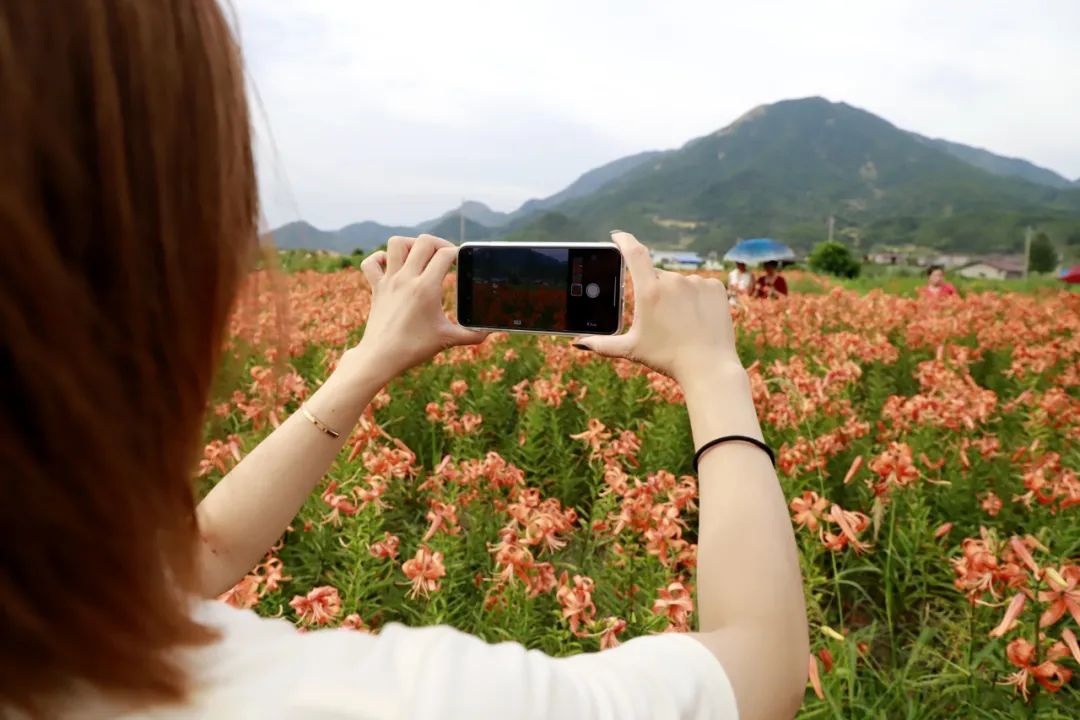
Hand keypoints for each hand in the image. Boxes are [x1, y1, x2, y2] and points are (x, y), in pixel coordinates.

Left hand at [350, 235, 486, 384]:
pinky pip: (372, 262)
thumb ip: (472, 335)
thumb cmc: (414, 348)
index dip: (458, 253)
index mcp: (426, 287)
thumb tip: (490, 331)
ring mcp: (389, 281)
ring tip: (420, 255)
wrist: (381, 357)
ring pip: (397, 243)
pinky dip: (380, 258)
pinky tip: (392, 266)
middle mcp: (407, 278)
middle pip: (424, 241)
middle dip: (439, 243)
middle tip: (446, 256)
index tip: (461, 262)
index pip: (445, 254)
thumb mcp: (447, 339)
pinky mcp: (376, 288)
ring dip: (411, 244)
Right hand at [573, 232, 741, 383]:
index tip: (618, 236)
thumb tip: (578, 343)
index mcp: (649, 291)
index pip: (634, 253)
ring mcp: (696, 282)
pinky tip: (699, 318)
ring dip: (677, 296)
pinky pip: (701, 286)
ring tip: (681, 323)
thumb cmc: (666, 358)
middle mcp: (673, 281)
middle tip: (660, 318)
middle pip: (657, 277)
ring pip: (680, 283)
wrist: (708, 367)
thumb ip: (602, 344)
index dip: (624, 240)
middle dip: (655, 291)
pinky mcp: (715, 287)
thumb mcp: (631, 349)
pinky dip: (698, 298)